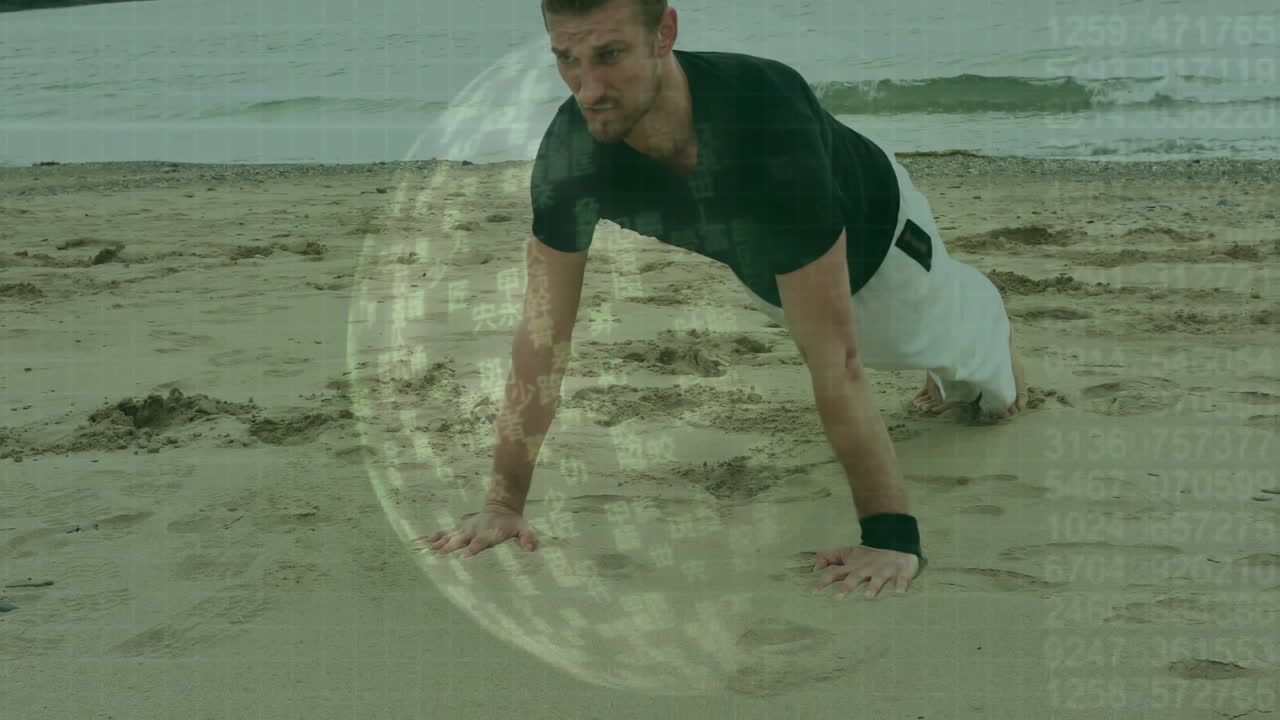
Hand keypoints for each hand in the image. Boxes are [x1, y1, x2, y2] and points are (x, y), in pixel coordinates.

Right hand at [413, 504, 537, 557]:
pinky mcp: (457, 529)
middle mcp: (472, 531)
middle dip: (449, 547)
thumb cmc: (512, 523)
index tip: (465, 557)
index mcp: (487, 533)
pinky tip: (417, 543)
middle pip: (459, 540)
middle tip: (438, 555)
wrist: (501, 507)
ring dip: (435, 544)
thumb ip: (527, 537)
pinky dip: (430, 538)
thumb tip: (530, 547)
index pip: (479, 542)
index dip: (473, 549)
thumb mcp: (524, 528)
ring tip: (422, 550)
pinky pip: (441, 533)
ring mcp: (463, 529)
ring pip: (447, 536)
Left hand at [809, 544, 921, 598]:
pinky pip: (902, 579)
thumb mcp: (848, 556)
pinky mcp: (900, 572)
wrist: (897, 544)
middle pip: (855, 578)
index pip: (835, 574)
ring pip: (877, 579)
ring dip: (873, 587)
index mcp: (853, 567)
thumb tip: (814, 566)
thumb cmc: (868, 557)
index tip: (812, 592)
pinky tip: (900, 592)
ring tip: (868, 596)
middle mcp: (866, 569)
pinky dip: (901, 585)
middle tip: (837, 597)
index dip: (823, 582)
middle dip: (846, 587)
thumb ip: (830, 559)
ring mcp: (883, 571)